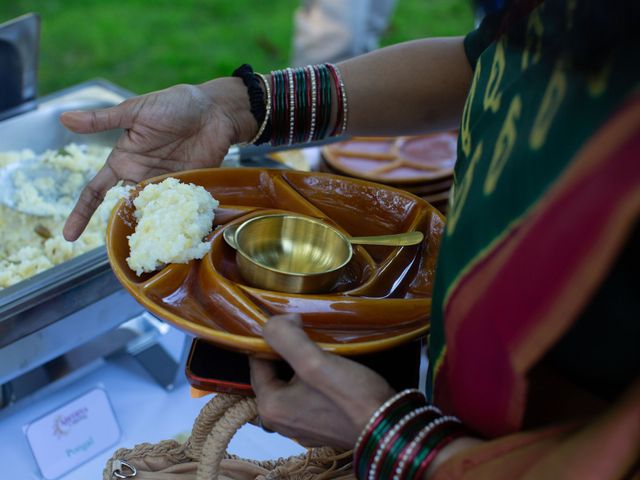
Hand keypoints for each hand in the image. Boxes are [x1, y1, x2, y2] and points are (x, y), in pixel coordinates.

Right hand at [60, 77, 255, 240]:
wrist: (215, 110)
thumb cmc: (173, 105)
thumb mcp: (135, 111)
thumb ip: (102, 120)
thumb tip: (63, 118)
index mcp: (124, 161)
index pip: (96, 192)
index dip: (81, 213)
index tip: (69, 236)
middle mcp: (143, 177)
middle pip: (125, 209)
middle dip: (121, 228)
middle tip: (122, 248)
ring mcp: (167, 186)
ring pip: (152, 214)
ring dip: (151, 228)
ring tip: (149, 248)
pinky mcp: (190, 189)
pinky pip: (180, 210)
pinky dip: (178, 221)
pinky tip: (176, 236)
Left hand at [249, 314, 395, 448]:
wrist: (388, 428)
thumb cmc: (350, 396)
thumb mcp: (313, 360)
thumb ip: (286, 337)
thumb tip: (279, 320)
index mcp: (270, 406)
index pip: (257, 361)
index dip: (273, 339)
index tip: (294, 324)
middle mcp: (280, 421)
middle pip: (275, 373)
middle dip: (288, 353)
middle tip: (309, 334)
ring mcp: (301, 427)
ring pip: (293, 384)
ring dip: (303, 366)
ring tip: (321, 349)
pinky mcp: (321, 428)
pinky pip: (308, 397)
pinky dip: (315, 382)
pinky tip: (332, 372)